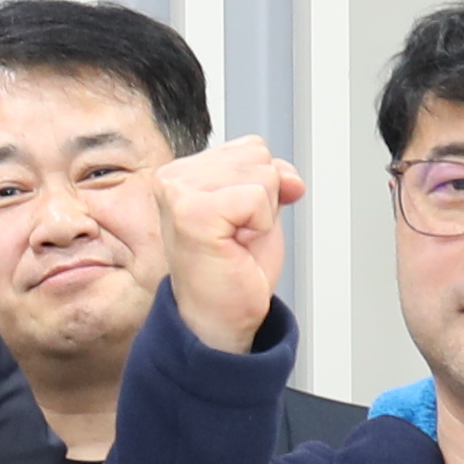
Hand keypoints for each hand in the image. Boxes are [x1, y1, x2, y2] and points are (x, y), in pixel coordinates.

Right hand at [146, 138, 304, 355]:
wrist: (218, 316)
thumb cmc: (230, 270)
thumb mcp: (259, 211)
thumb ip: (271, 179)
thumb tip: (289, 178)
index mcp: (184, 172)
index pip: (251, 148)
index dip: (263, 186)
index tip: (238, 221)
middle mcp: (174, 177)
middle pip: (258, 156)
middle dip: (263, 198)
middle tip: (237, 233)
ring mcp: (179, 192)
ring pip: (261, 173)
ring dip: (261, 213)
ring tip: (235, 239)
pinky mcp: (192, 212)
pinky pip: (257, 197)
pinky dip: (259, 225)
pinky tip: (235, 244)